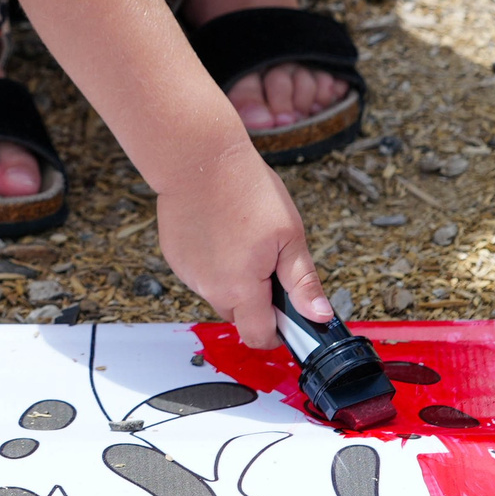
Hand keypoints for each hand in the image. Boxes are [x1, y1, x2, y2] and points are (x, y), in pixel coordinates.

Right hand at [154, 148, 329, 348]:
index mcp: (241, 289)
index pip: (258, 337)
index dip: (277, 332)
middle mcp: (209, 288)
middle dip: (256, 300)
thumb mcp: (289, 235)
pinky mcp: (175, 257)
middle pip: (238, 315)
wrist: (197, 158)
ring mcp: (188, 273)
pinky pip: (199, 273)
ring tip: (240, 239)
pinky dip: (211, 262)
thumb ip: (303, 282)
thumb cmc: (245, 190)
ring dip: (232, 279)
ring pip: (218, 292)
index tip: (287, 316)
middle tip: (267, 262)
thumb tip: (319, 316)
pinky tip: (218, 232)